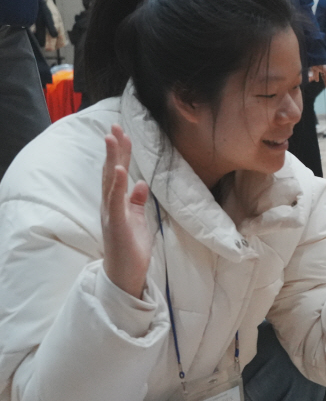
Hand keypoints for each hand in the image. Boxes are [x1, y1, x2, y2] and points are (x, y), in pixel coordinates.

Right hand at [101, 126, 152, 298]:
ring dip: (111, 159)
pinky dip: (117, 184)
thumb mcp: (138, 220)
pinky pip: (115, 201)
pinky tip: (118, 169)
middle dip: (113, 149)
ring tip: (113, 139)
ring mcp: (110, 213)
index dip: (120, 153)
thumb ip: (137, 202)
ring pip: (109, 181)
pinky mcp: (116, 223)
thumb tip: (141, 183)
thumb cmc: (130, 248)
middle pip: (110, 171)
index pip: (116, 173)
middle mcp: (109, 205)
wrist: (125, 274)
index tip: (123, 134)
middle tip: (114, 127)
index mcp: (116, 203)